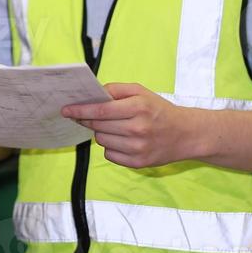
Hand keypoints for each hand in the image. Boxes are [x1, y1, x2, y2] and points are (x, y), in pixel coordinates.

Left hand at [63, 82, 198, 168]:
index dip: (80, 110)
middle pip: (98, 126)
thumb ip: (115, 89)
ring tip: (115, 127)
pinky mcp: (138, 163)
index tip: (65, 110)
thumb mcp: (141, 92)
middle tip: (87, 116)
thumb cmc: (159, 110)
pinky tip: (122, 140)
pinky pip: (110, 154)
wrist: (185, 134)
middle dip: (89, 120)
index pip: (101, 110)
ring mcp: (138, 148)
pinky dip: (111, 146)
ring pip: (101, 140)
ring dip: (101, 133)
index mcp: (138, 108)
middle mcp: (138, 129)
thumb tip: (93, 94)